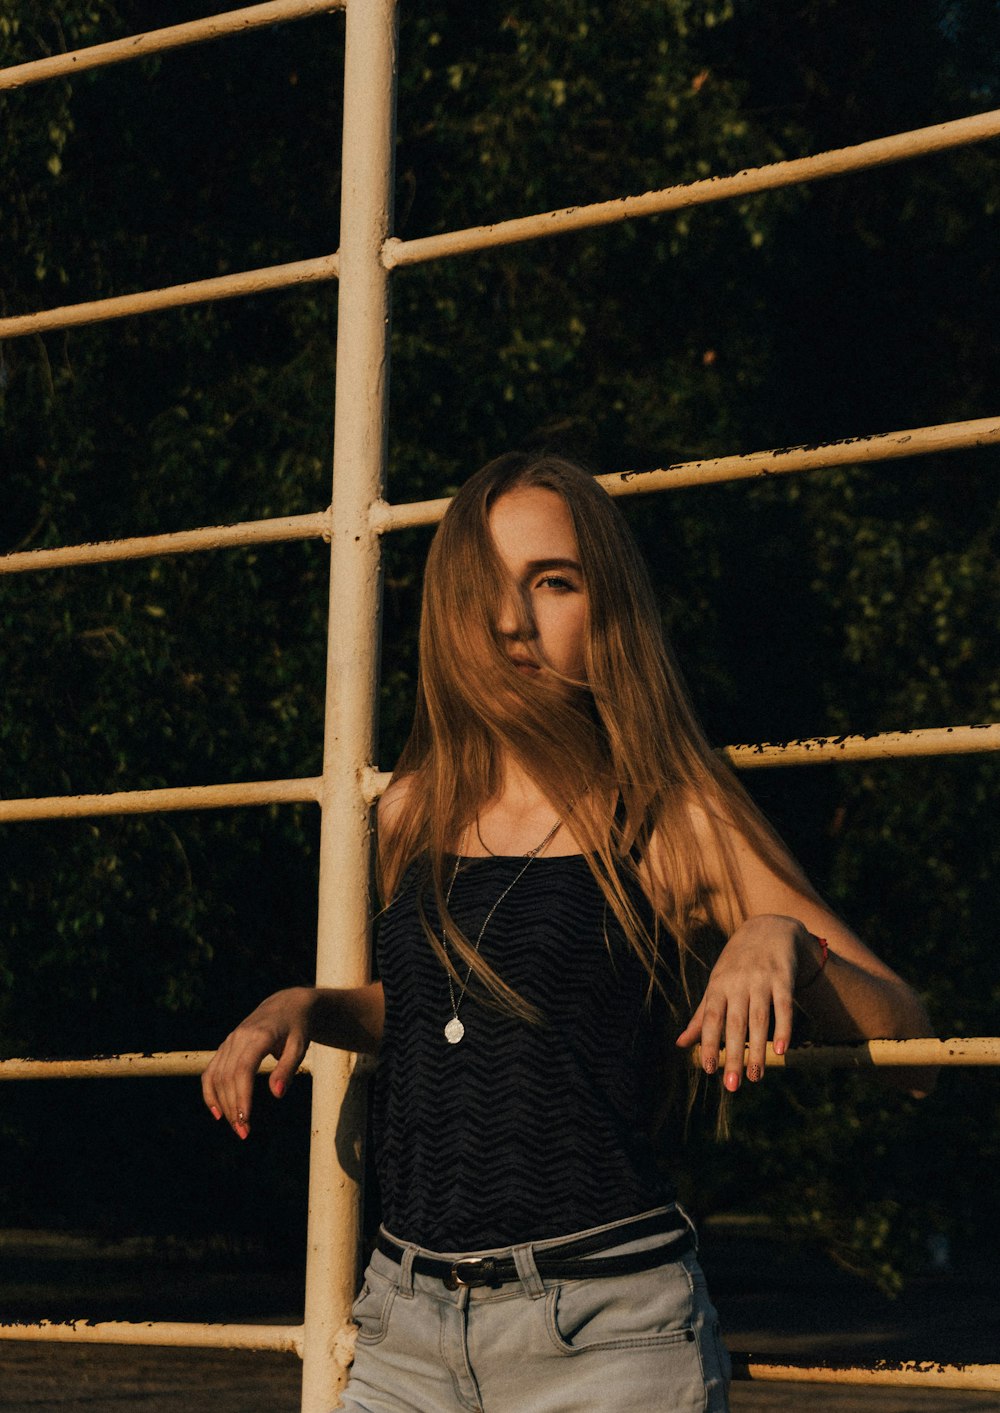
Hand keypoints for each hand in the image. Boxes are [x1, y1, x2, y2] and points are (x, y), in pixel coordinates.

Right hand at [201, 987, 314, 1138]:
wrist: (287, 1005)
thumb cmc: (297, 1028)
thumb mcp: (300, 1046)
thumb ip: (287, 1069)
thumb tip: (276, 1094)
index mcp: (258, 1036)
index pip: (243, 1070)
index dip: (241, 1097)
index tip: (245, 1120)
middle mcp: (239, 1038)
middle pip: (228, 1078)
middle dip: (233, 1107)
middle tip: (244, 1132)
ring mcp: (229, 1041)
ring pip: (216, 1077)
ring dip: (222, 1104)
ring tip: (236, 1126)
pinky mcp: (225, 1046)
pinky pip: (211, 1071)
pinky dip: (210, 1092)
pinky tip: (217, 1113)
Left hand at [675, 915, 819, 1090]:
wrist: (769, 928)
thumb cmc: (737, 963)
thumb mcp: (717, 984)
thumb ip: (702, 1015)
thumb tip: (681, 1044)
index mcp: (718, 985)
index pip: (711, 1018)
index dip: (708, 1043)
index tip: (707, 1069)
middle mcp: (738, 983)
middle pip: (735, 1024)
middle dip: (733, 1056)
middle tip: (732, 1086)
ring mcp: (761, 979)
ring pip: (759, 1019)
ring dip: (757, 1050)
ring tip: (756, 1078)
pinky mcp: (784, 978)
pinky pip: (784, 1006)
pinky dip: (783, 1028)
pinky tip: (782, 1050)